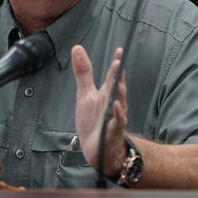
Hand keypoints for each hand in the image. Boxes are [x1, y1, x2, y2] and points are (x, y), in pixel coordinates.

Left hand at [71, 45, 127, 175]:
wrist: (96, 149)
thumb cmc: (93, 121)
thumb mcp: (85, 94)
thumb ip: (83, 72)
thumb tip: (77, 48)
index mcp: (106, 93)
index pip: (113, 76)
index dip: (116, 63)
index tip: (120, 50)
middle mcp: (113, 102)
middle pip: (117, 87)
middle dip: (118, 76)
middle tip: (119, 62)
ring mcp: (114, 116)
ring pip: (120, 103)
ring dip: (120, 93)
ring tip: (118, 82)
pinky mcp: (112, 131)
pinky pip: (118, 121)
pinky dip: (118, 114)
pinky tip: (116, 105)